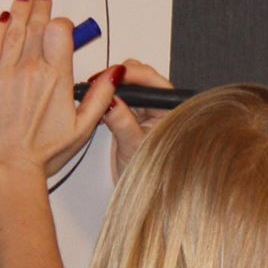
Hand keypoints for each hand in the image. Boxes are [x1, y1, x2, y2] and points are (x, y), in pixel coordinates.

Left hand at [0, 0, 117, 194]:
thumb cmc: (44, 152)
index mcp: (56, 78)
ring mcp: (4, 74)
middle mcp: (30, 70)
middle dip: (40, 7)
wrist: (9, 168)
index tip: (62, 25)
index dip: (62, 24)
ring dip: (20, 10)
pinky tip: (2, 20)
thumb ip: (101, 94)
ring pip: (13, 31)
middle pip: (36, 26)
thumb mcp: (84, 126)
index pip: (60, 32)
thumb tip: (114, 71)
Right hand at [101, 59, 174, 180]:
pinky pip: (120, 98)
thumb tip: (111, 99)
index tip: (109, 76)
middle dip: (118, 78)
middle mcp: (161, 106)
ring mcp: (147, 110)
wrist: (143, 192)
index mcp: (170, 109)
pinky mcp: (134, 115)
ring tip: (96, 95)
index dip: (129, 74)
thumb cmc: (150, 174)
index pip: (151, 80)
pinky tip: (98, 105)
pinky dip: (108, 98)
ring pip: (128, 86)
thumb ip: (122, 121)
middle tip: (98, 85)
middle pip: (139, 77)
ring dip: (111, 88)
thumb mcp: (133, 147)